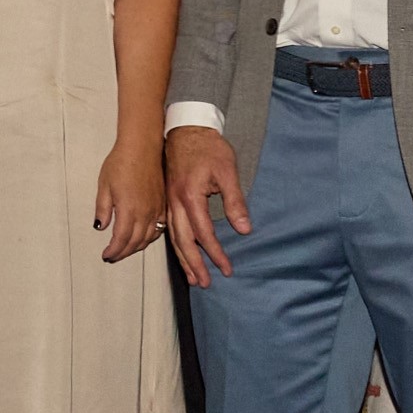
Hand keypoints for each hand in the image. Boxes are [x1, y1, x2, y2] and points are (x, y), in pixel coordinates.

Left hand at [95, 138, 165, 262]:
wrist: (142, 147)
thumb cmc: (121, 162)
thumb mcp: (104, 186)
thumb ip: (103, 209)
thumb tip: (100, 226)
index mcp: (129, 210)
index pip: (122, 240)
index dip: (114, 251)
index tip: (106, 255)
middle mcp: (145, 213)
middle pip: (136, 242)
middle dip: (123, 253)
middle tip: (113, 256)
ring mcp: (156, 209)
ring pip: (149, 238)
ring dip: (136, 247)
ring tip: (125, 250)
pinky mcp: (163, 204)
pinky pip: (159, 228)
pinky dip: (150, 238)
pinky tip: (143, 238)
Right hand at [163, 124, 247, 285]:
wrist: (186, 128)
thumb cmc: (209, 148)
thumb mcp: (227, 171)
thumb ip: (235, 202)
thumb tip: (244, 229)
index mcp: (190, 196)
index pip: (204, 233)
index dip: (216, 253)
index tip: (227, 268)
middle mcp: (176, 203)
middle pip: (184, 241)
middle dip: (195, 264)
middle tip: (206, 283)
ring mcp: (169, 202)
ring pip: (174, 237)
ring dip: (184, 259)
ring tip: (193, 277)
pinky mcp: (169, 199)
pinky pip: (170, 228)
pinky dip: (177, 245)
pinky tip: (182, 254)